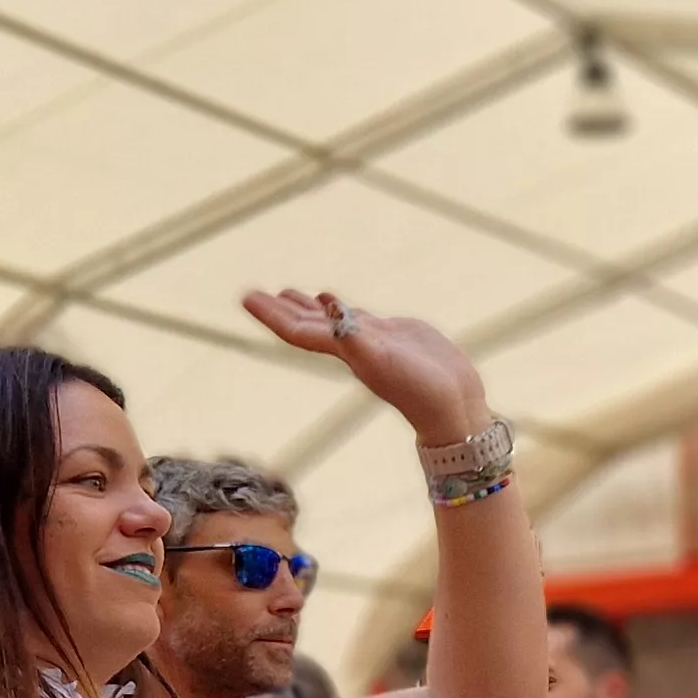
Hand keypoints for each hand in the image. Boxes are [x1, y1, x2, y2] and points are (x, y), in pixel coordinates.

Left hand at [243, 291, 487, 439]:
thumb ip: (355, 334)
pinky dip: (338, 307)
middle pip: (306, 325)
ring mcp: (370, 341)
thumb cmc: (419, 388)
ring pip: (329, 319)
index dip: (272, 315)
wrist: (451, 405)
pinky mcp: (391, 335)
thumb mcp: (384, 360)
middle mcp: (350, 347)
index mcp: (344, 352)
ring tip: (286, 292)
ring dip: (306, 307)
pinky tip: (330, 299)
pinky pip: (355, 318)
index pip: (298, 331)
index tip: (246, 296)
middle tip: (253, 293)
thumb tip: (330, 307)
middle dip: (280, 309)